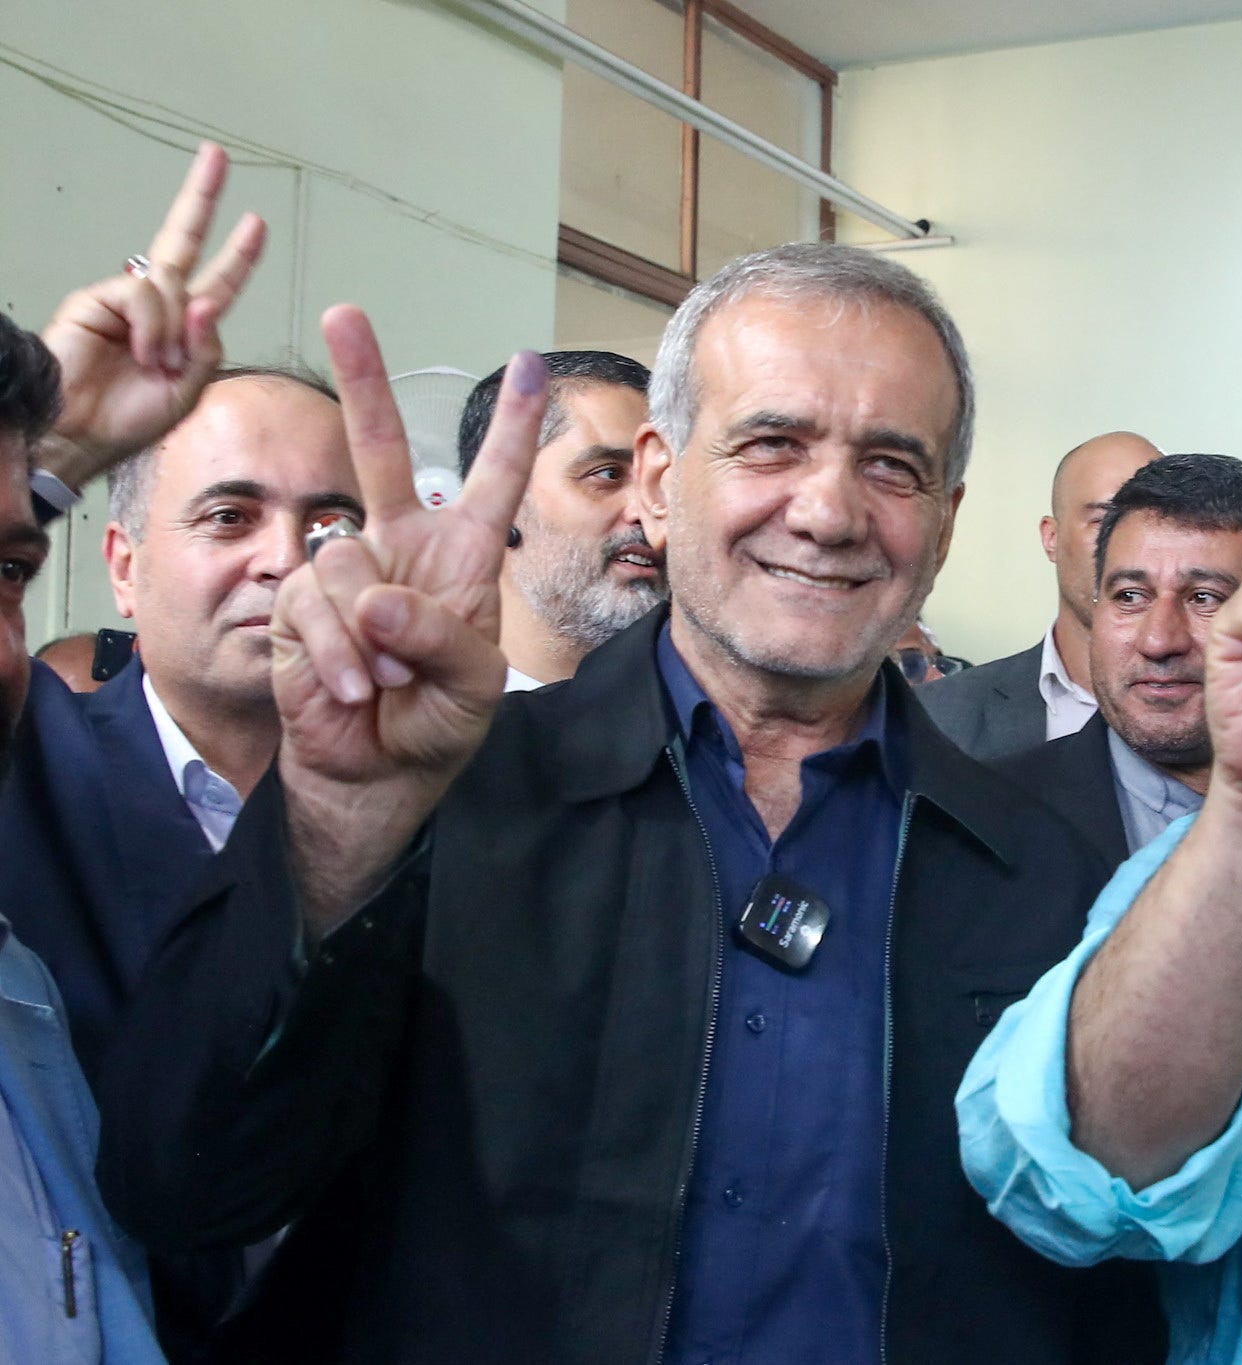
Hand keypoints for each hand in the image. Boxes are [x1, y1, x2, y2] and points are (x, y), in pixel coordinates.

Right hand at [37, 141, 265, 488]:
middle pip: (182, 240)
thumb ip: (207, 346)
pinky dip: (152, 327)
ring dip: (174, 331)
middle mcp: (155, 306)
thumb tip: (204, 302)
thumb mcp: (191, 387)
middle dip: (202, 197)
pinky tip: (143, 354)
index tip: (256, 222)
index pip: (218, 281)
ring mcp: (124, 300)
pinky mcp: (96, 299)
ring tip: (159, 366)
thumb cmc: (131, 419)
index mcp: (183, 327)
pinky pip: (143, 294)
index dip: (238, 254)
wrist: (83, 435)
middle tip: (216, 155)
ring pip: (170, 286)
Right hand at [269, 306, 543, 928]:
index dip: (511, 427)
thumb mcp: (473, 687)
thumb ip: (443, 638)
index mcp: (463, 559)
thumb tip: (380, 595)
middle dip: (363, 381)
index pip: (491, 481)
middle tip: (344, 314)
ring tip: (388, 680)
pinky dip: (339, 657)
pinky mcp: (302, 604)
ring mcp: (348, 573)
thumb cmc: (436, 725)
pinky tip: (355, 690)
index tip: (530, 365)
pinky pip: (315, 607)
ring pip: (347, 561)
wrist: (374, 774)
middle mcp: (402, 550)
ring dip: (370, 635)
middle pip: (383, 451)